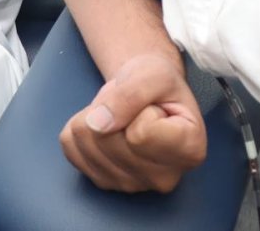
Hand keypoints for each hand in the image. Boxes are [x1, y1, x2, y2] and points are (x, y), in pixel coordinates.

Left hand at [61, 53, 206, 192]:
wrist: (149, 93)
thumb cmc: (160, 84)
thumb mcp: (154, 74)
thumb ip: (131, 94)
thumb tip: (97, 124)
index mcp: (189, 151)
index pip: (141, 134)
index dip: (140, 108)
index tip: (155, 106)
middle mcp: (164, 178)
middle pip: (109, 139)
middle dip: (114, 109)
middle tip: (133, 106)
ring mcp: (132, 185)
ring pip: (86, 142)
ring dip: (95, 115)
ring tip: (120, 114)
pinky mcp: (104, 182)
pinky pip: (70, 146)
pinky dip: (79, 126)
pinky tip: (105, 125)